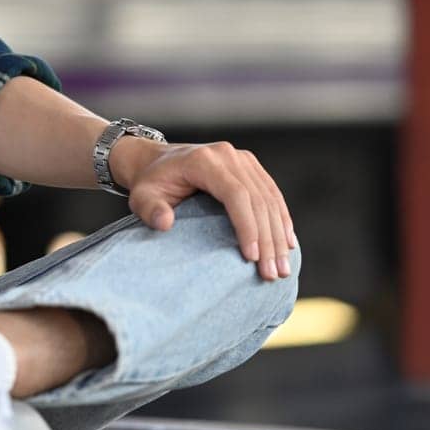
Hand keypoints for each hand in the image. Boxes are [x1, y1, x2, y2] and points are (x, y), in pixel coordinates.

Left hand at [117, 139, 296, 281]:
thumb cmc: (150, 183)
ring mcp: (242, 159)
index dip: (247, 226)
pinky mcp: (250, 167)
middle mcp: (228, 155)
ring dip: (279, 235)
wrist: (156, 161)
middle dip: (268, 239)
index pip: (235, 194)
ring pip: (270, 199)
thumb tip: (165, 223)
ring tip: (282, 269)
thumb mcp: (141, 196)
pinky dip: (281, 220)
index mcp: (204, 161)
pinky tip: (288, 244)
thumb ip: (150, 210)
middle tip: (273, 274)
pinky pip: (272, 194)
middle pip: (258, 199)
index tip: (251, 258)